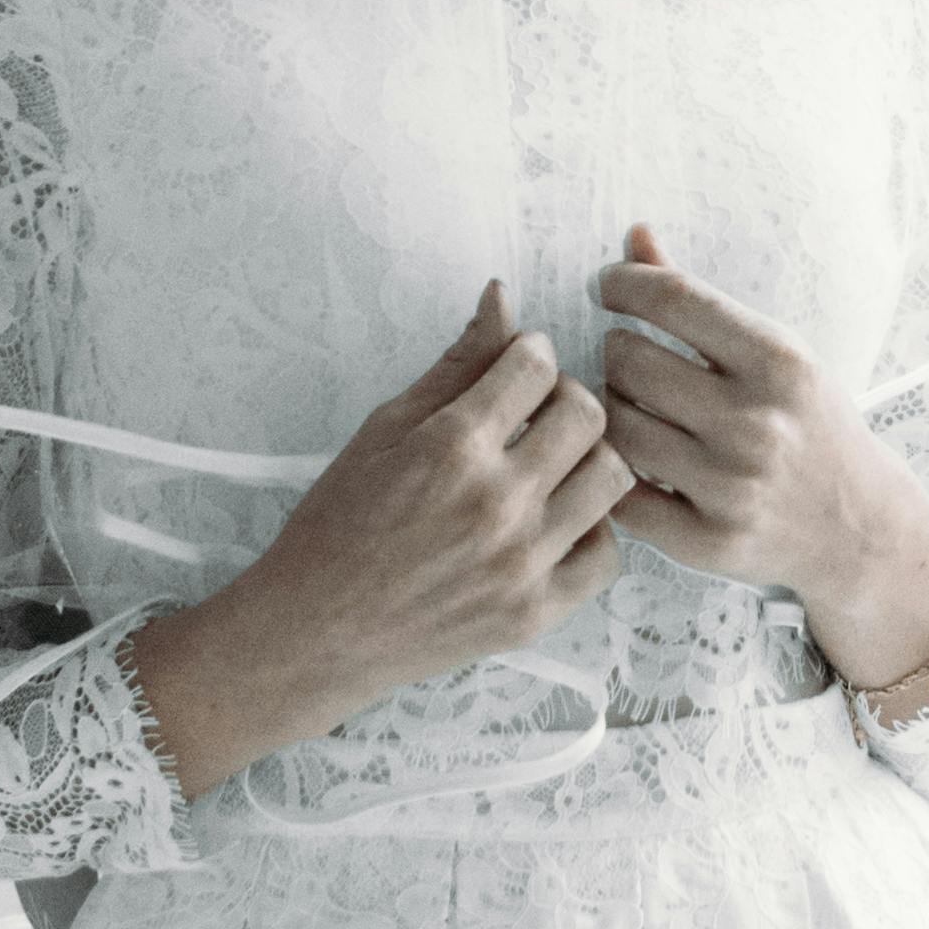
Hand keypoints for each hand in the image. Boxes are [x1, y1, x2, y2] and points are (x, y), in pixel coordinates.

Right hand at [123, 279, 631, 797]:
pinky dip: (590, 532)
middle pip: (589, 414)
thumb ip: (456, 364)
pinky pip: (607, 555)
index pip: (538, 365)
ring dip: (589, 460)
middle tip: (538, 414)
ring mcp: (521, 563)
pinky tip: (555, 523)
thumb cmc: (339, 525)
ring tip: (552, 467)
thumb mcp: (385, 429)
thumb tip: (502, 296)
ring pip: (613, 478)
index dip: (532, 354)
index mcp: (451, 446)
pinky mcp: (535, 613)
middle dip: (567, 398)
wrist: (315, 632)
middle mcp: (496, 502)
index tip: (520, 367)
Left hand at [596, 225, 928, 703]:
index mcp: (780, 361)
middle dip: (617, 350)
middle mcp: (757, 423)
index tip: (609, 285)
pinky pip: (621, 494)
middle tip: (628, 358)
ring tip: (630, 405)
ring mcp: (731, 487)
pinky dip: (616, 471)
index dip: (622, 282)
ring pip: (616, 425)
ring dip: (611, 408)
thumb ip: (697, 297)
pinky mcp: (708, 542)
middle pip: (629, 361)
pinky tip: (632, 459)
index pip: (672, 298)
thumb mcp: (773, 352)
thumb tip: (634, 235)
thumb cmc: (806, 423)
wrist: (858, 527)